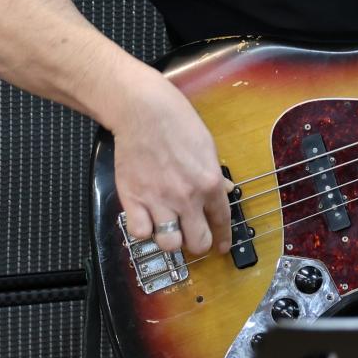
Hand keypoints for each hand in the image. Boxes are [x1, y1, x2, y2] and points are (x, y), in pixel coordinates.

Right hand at [112, 74, 231, 258]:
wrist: (143, 111)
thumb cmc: (177, 122)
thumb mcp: (207, 146)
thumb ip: (215, 174)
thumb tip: (224, 192)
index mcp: (209, 183)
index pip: (221, 222)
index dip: (222, 239)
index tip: (221, 247)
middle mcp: (187, 198)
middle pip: (197, 242)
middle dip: (198, 244)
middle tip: (192, 237)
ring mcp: (158, 200)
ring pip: (169, 244)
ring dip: (171, 240)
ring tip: (169, 228)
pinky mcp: (133, 199)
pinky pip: (140, 233)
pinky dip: (144, 230)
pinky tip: (146, 219)